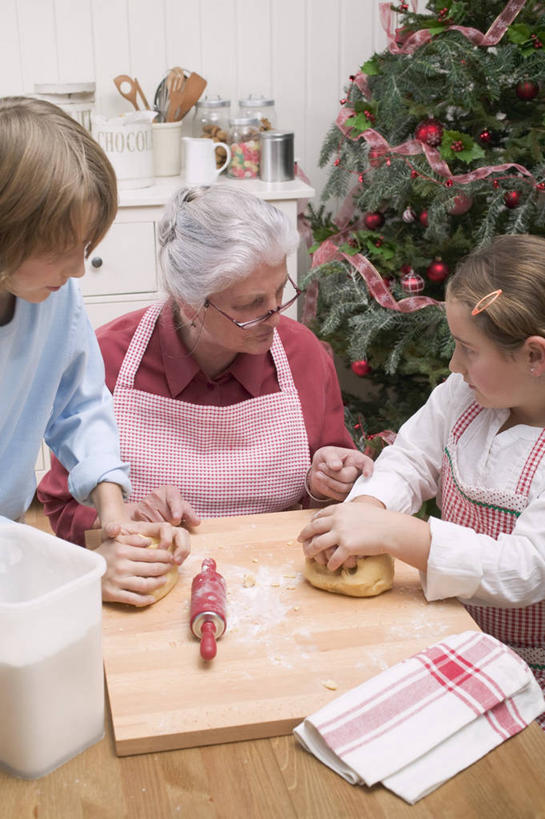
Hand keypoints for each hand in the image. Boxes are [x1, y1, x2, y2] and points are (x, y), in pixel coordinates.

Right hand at [97, 521, 190, 605]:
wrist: (82, 571)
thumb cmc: (101, 554)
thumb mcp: (113, 541)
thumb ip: (131, 539)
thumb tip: (149, 542)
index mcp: (123, 551)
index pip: (151, 554)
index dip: (164, 556)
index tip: (171, 557)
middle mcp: (122, 566)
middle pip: (152, 569)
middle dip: (165, 569)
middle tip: (171, 568)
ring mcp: (118, 581)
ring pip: (146, 584)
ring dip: (158, 583)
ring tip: (164, 581)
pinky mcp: (113, 594)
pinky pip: (134, 599)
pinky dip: (145, 600)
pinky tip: (152, 598)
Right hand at [125, 485, 200, 527]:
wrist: (149, 508)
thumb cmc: (170, 509)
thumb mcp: (182, 509)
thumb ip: (190, 515)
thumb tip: (196, 522)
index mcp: (170, 490)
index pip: (174, 500)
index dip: (176, 509)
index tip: (176, 518)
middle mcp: (157, 493)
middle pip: (168, 516)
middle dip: (172, 523)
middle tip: (172, 524)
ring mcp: (146, 502)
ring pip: (158, 522)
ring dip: (163, 528)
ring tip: (163, 525)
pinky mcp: (138, 512)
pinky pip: (149, 526)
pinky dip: (153, 530)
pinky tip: (154, 528)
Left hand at [297, 502, 430, 572]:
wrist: (391, 529)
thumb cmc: (379, 519)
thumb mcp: (359, 509)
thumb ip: (347, 511)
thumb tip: (340, 515)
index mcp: (340, 509)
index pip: (319, 515)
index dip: (312, 522)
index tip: (309, 527)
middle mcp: (337, 520)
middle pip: (313, 528)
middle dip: (304, 535)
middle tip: (300, 540)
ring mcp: (341, 533)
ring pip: (318, 544)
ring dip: (311, 551)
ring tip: (309, 556)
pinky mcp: (347, 547)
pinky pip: (333, 558)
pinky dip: (331, 564)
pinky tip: (331, 567)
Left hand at [308, 446, 373, 501]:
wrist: (320, 470)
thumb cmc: (327, 458)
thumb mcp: (327, 453)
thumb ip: (331, 458)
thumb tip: (337, 467)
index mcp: (358, 459)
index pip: (367, 464)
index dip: (368, 469)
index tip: (366, 474)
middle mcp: (359, 474)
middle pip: (350, 477)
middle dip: (333, 473)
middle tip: (320, 466)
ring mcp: (355, 486)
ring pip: (344, 488)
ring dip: (328, 481)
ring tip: (319, 473)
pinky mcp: (348, 495)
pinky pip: (338, 496)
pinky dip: (327, 488)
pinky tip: (321, 480)